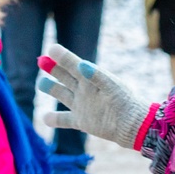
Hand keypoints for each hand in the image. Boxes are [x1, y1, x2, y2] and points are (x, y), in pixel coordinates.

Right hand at [36, 44, 153, 149]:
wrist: (133, 124)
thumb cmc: (125, 102)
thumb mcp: (112, 86)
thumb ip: (97, 75)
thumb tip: (82, 64)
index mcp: (92, 77)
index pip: (74, 64)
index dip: (63, 57)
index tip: (52, 49)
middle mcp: (84, 89)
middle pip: (65, 76)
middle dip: (53, 68)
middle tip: (41, 61)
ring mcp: (81, 105)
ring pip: (62, 94)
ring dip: (51, 88)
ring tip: (41, 82)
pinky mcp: (81, 121)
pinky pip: (64, 119)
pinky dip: (54, 119)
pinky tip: (45, 118)